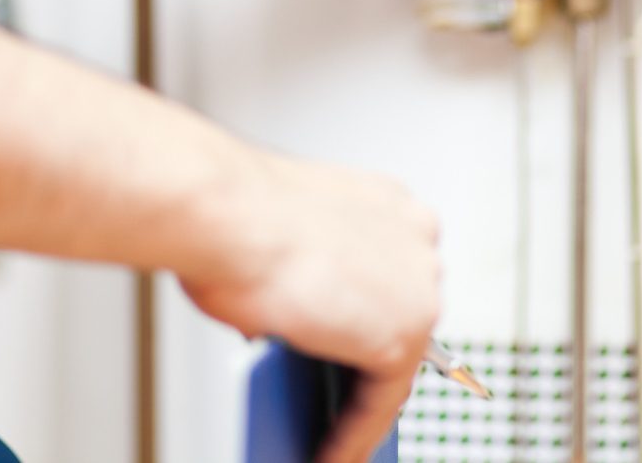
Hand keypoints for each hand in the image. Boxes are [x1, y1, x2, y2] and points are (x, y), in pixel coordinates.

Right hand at [180, 156, 440, 462]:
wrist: (224, 214)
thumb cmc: (232, 215)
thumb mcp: (279, 243)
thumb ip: (304, 281)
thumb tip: (294, 327)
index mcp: (387, 203)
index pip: (388, 275)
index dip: (367, 314)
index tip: (354, 344)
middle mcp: (414, 236)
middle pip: (397, 317)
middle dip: (366, 358)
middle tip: (337, 398)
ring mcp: (417, 286)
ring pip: (393, 364)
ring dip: (358, 402)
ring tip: (330, 434)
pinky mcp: (403, 337)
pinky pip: (381, 403)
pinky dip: (352, 435)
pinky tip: (327, 453)